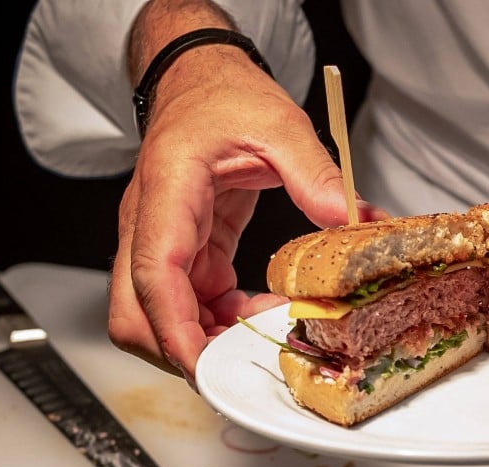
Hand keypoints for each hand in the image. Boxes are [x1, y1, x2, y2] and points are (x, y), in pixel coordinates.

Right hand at [108, 44, 387, 385]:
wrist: (200, 79)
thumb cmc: (224, 95)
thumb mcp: (279, 123)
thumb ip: (314, 171)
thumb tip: (351, 218)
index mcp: (168, 192)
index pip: (156, 274)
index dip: (176, 329)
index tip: (205, 365)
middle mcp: (151, 224)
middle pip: (136, 313)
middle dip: (181, 351)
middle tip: (241, 363)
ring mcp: (163, 241)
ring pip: (161, 316)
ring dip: (206, 337)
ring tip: (264, 333)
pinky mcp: (185, 249)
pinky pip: (191, 302)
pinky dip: (221, 319)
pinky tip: (260, 311)